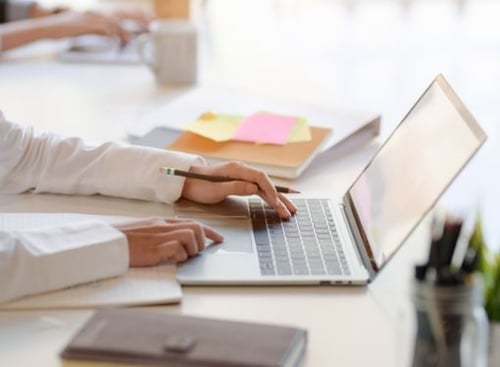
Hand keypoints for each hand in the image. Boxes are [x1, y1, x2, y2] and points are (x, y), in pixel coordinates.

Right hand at [46, 9, 151, 44]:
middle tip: (152, 25)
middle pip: (123, 14)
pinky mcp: (87, 24)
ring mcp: (92, 17)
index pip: (122, 12)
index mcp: (99, 13)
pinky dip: (113, 34)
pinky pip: (104, 29)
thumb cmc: (68, 31)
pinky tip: (117, 41)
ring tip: (131, 40)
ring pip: (115, 22)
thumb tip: (116, 39)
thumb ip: (103, 32)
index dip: (137, 16)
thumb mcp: (88, 29)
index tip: (151, 21)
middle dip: (138, 18)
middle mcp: (98, 13)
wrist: (49, 28)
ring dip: (125, 32)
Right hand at [114, 217, 222, 266]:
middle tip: (198, 251)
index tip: (219, 238)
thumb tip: (179, 242)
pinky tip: (171, 259)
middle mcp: (163, 226)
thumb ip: (163, 232)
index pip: (192, 222)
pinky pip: (177, 249)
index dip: (209, 230)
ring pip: (190, 236)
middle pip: (195, 227)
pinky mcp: (155, 249)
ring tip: (182, 256)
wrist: (109, 242)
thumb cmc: (125, 239)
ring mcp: (160, 237)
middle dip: (203, 240)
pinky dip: (179, 256)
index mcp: (162, 221)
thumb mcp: (146, 230)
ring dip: (191, 249)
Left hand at [181, 162, 297, 218]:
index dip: (270, 190)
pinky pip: (259, 190)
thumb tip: (254, 188)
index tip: (276, 203)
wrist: (188, 182)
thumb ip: (235, 187)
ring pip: (264, 188)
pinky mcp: (241, 182)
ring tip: (288, 210)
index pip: (260, 178)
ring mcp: (243, 176)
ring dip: (277, 199)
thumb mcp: (215, 189)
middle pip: (266, 183)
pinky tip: (277, 203)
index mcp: (237, 169)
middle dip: (280, 197)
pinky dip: (268, 198)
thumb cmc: (199, 186)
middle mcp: (242, 170)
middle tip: (290, 210)